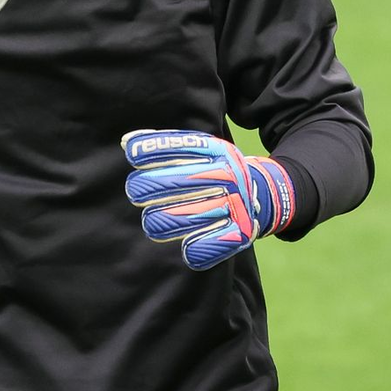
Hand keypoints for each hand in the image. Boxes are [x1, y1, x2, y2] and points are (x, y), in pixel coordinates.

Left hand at [122, 129, 294, 269]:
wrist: (263, 196)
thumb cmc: (218, 172)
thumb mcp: (203, 152)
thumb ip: (168, 146)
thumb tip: (127, 143)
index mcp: (219, 153)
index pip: (179, 147)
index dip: (151, 150)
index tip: (133, 155)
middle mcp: (228, 176)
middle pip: (174, 183)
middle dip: (146, 188)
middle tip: (136, 192)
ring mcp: (234, 206)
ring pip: (179, 217)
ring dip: (158, 221)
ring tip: (153, 220)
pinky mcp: (238, 234)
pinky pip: (203, 247)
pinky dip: (190, 248)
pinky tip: (184, 243)